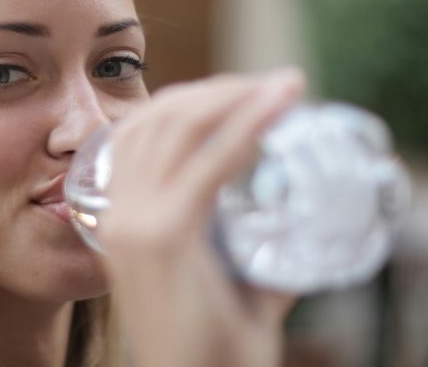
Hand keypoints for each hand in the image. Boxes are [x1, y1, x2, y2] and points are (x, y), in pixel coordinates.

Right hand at [98, 67, 304, 366]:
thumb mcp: (225, 280)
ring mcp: (136, 222)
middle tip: (273, 86)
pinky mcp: (164, 236)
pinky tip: (279, 105)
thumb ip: (255, 247)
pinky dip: (246, 126)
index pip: (142, 131)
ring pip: (179, 127)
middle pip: (161, 118)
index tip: (243, 91)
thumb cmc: (214, 348)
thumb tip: (308, 219)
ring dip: (235, 96)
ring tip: (282, 88)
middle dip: (219, 90)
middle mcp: (119, 213)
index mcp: (120, 218)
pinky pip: (208, 166)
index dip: (191, 99)